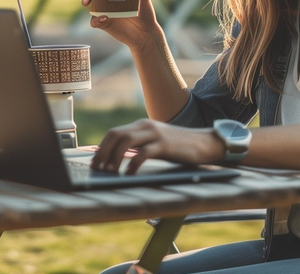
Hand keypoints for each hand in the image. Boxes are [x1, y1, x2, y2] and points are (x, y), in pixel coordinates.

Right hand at [79, 0, 159, 49]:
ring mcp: (104, 13)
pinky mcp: (103, 24)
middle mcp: (107, 3)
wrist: (145, 34)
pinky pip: (94, 22)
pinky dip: (96, 20)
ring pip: (89, 6)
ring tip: (88, 0)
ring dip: (85, 1)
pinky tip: (104, 17)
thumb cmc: (145, 16)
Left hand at [91, 119, 221, 174]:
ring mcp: (155, 134)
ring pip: (125, 141)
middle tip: (97, 168)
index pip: (114, 133)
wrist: (205, 143)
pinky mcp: (165, 145)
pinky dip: (133, 163)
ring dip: (114, 158)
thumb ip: (140, 146)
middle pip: (115, 135)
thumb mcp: (156, 143)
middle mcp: (146, 126)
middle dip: (102, 152)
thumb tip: (118, 158)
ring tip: (110, 172)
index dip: (101, 147)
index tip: (94, 162)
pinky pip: (143, 153)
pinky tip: (129, 174)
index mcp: (142, 126)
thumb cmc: (179, 147)